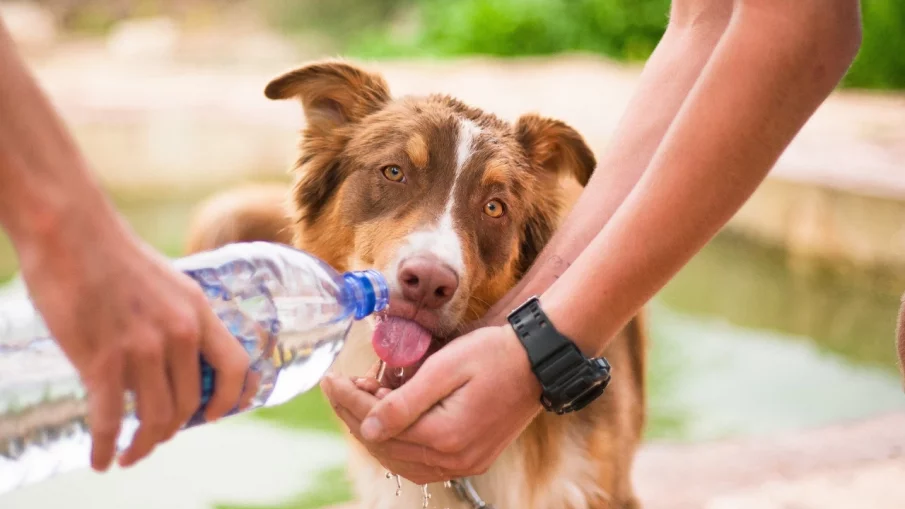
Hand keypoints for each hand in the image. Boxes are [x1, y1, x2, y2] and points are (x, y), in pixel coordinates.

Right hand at [17, 218, 252, 470]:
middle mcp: (179, 332)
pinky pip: (111, 420)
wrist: (71, 231)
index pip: (236, 366)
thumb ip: (177, 318)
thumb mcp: (167, 283)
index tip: (216, 415)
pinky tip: (102, 459)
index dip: (232, 398)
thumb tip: (174, 356)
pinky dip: (107, 447)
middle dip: (175, 428)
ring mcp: (143, 348)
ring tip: (131, 453)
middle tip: (157, 436)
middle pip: (191, 402)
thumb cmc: (113, 254)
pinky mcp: (102, 359)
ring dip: (144, 444)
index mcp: (198, 311)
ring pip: (156, 417)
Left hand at [321, 324, 541, 483]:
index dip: (349, 401)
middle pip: (386, 446)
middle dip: (356, 415)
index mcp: (445, 436)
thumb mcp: (445, 368)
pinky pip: (422, 463)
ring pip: (401, 460)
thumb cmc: (494, 355)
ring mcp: (465, 464)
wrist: (538, 362)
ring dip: (375, 432)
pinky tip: (388, 422)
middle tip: (341, 386)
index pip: (379, 425)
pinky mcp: (471, 459)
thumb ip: (404, 402)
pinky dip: (399, 445)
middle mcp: (454, 459)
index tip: (330, 379)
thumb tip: (367, 428)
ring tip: (361, 399)